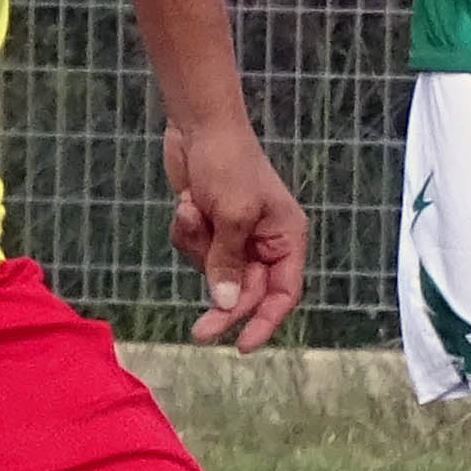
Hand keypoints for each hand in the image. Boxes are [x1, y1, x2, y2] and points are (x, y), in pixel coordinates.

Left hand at [164, 118, 307, 349]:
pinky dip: (186, 233)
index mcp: (286, 237)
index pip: (283, 293)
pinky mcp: (208, 227)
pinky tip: (185, 203)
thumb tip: (225, 305)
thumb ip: (229, 263)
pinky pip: (194, 251)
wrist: (198, 125)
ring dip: (197, 248)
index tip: (241, 345)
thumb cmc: (228, 163)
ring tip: (192, 209)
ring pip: (213, 272)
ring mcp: (234, 234)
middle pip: (245, 291)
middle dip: (220, 300)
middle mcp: (264, 240)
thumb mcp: (233, 215)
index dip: (265, 322)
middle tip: (198, 332)